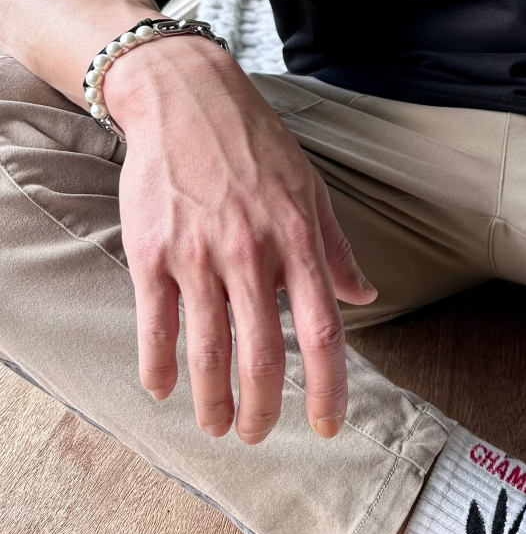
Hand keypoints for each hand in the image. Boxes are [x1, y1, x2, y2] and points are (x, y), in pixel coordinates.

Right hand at [105, 36, 376, 442]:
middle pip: (262, 356)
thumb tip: (365, 297)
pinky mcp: (152, 251)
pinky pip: (156, 324)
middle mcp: (252, 253)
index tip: (329, 424)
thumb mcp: (312, 190)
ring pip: (208, 351)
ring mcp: (198, 254)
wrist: (189, 99)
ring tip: (217, 425)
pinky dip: (159, 366)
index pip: (322, 331)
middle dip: (263, 410)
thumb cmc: (259, 147)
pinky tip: (165, 390)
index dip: (329, 387)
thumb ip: (336, 249)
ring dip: (213, 401)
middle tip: (258, 434)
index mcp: (298, 240)